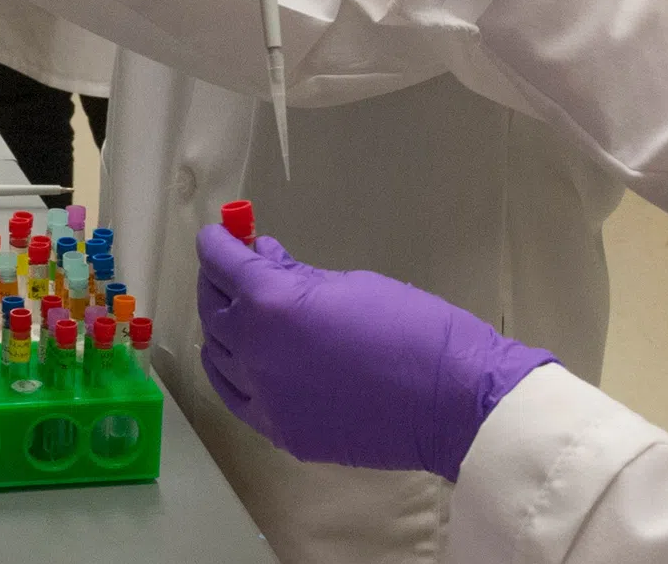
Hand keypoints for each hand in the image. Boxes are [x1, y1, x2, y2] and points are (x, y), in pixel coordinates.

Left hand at [195, 223, 552, 481]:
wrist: (453, 402)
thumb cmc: (413, 328)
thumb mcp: (352, 285)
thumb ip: (299, 276)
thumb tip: (266, 259)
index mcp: (272, 306)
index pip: (224, 265)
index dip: (218, 244)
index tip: (220, 234)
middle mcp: (255, 353)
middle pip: (214, 311)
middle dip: (217, 283)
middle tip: (232, 268)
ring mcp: (265, 400)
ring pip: (220, 357)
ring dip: (224, 328)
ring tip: (242, 312)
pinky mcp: (282, 432)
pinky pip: (240, 398)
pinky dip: (235, 372)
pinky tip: (247, 360)